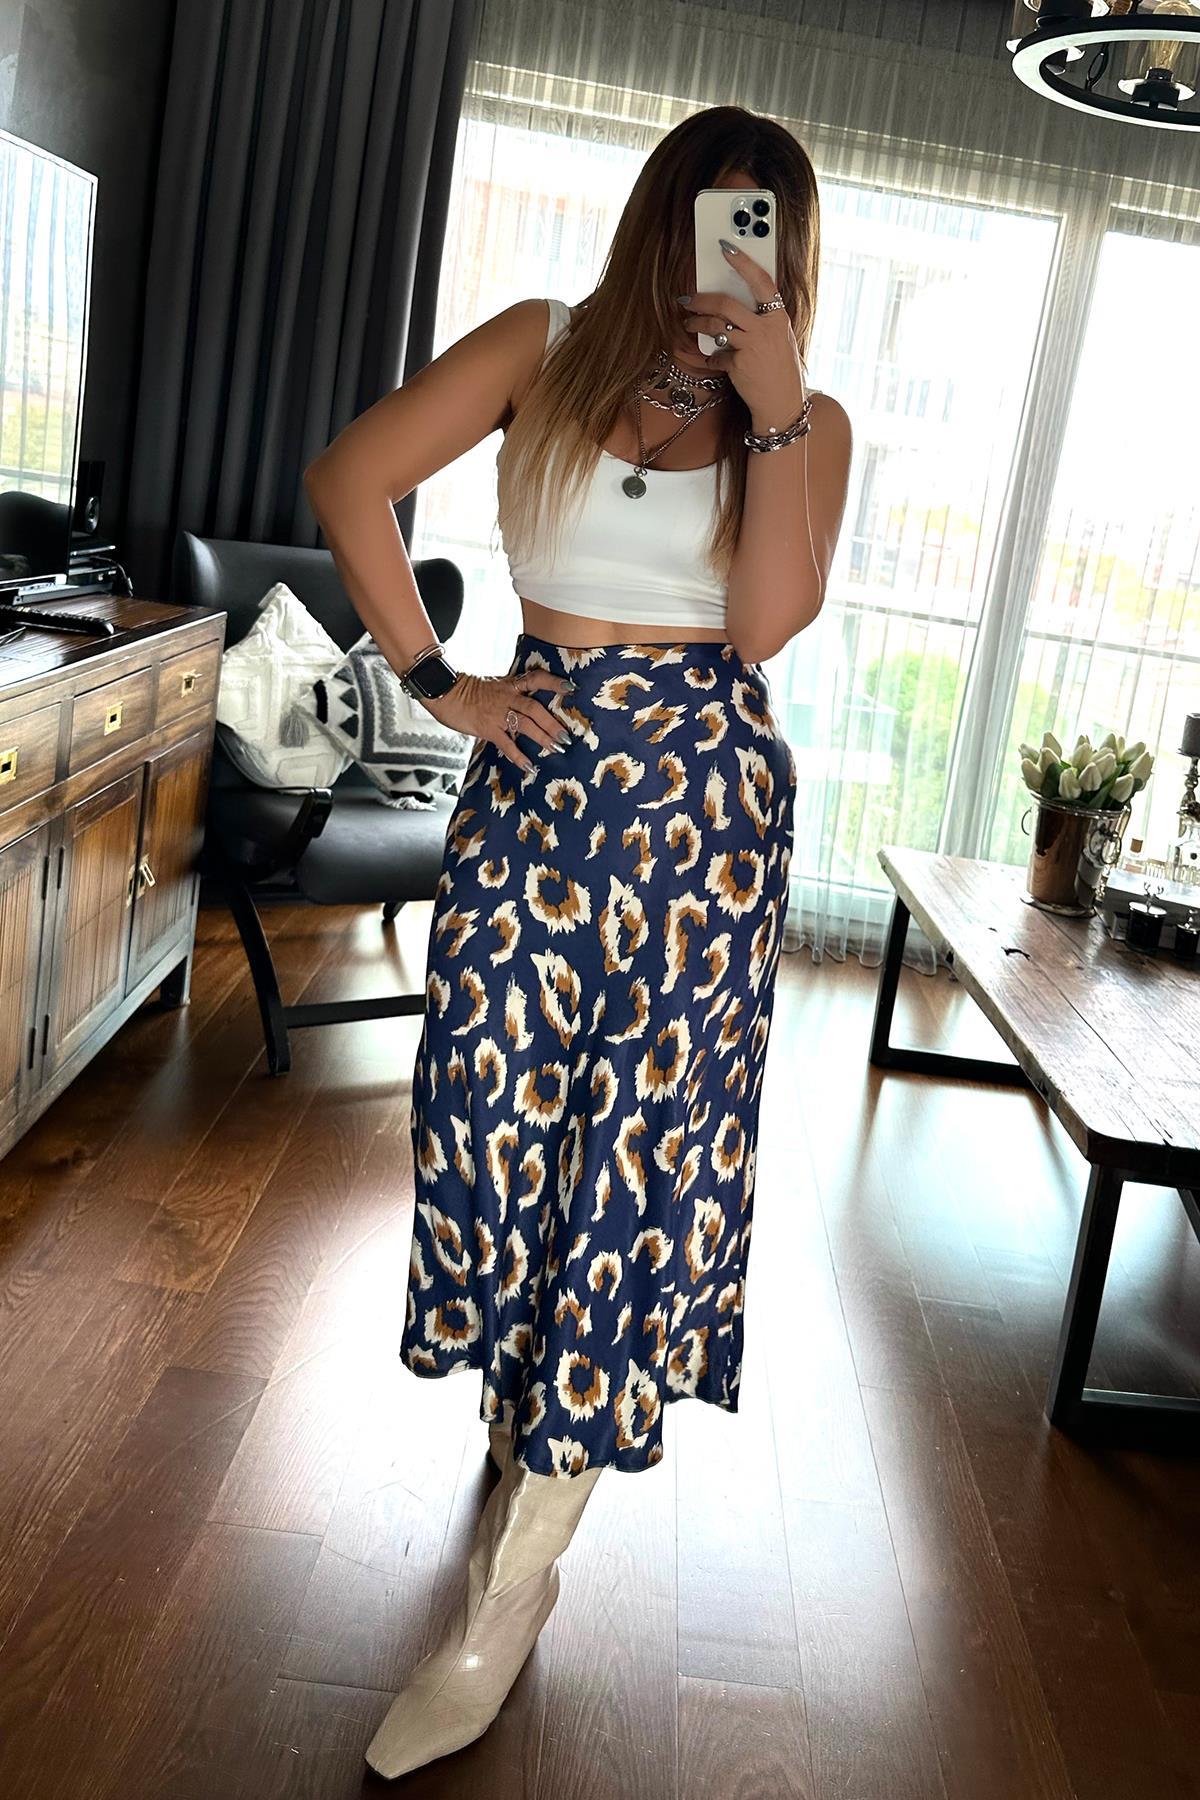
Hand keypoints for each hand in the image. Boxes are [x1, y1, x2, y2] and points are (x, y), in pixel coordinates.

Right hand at [419, 666, 573, 773]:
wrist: (444, 691)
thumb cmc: (467, 690)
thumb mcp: (493, 686)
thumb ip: (510, 694)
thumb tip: (525, 707)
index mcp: (510, 684)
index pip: (536, 679)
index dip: (553, 682)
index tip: (571, 688)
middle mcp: (506, 697)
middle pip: (534, 708)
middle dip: (552, 723)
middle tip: (566, 736)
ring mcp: (497, 712)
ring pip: (525, 724)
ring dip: (542, 737)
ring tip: (556, 749)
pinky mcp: (487, 728)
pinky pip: (506, 744)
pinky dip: (519, 756)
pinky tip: (529, 766)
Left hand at [680, 241, 806, 428]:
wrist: (782, 402)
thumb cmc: (780, 369)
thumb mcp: (778, 338)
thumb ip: (761, 320)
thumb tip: (732, 308)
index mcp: (778, 316)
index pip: (761, 281)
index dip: (743, 262)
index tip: (726, 248)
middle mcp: (766, 328)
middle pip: (727, 304)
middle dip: (702, 300)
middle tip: (687, 299)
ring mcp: (753, 346)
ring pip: (716, 326)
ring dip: (697, 323)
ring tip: (689, 323)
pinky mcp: (739, 365)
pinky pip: (716, 354)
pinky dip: (710, 356)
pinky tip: (710, 358)